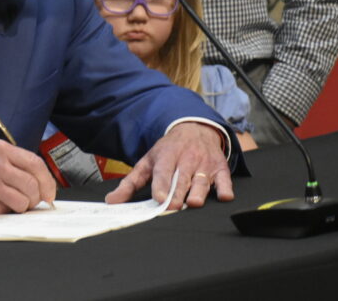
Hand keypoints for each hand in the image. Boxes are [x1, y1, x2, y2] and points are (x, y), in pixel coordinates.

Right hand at [0, 140, 56, 214]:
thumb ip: (17, 164)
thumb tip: (44, 184)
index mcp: (0, 149)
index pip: (36, 163)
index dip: (48, 181)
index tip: (49, 193)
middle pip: (32, 184)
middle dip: (36, 198)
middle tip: (31, 201)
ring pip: (24, 201)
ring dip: (23, 207)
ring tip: (14, 203)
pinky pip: (8, 211)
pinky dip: (8, 212)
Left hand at [105, 122, 233, 209]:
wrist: (194, 129)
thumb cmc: (168, 151)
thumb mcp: (147, 162)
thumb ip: (130, 183)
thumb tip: (112, 201)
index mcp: (166, 156)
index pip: (162, 172)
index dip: (161, 185)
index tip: (159, 198)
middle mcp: (186, 159)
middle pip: (182, 179)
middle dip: (177, 194)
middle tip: (173, 207)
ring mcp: (204, 164)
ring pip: (202, 181)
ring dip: (199, 192)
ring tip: (193, 203)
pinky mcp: (220, 169)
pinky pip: (225, 180)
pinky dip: (225, 188)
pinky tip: (224, 196)